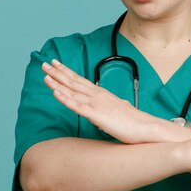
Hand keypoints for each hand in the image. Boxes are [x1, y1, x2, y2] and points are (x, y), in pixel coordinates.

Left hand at [41, 59, 165, 143]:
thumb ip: (110, 105)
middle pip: (74, 81)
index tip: (56, 64)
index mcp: (102, 93)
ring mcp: (97, 104)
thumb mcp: (119, 109)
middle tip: (45, 64)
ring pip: (72, 91)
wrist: (146, 127)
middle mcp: (97, 95)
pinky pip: (77, 106)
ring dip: (57, 82)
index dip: (67, 72)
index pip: (80, 80)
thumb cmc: (133, 121)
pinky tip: (56, 93)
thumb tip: (109, 105)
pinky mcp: (97, 115)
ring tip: (45, 74)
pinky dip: (65, 98)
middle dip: (58, 72)